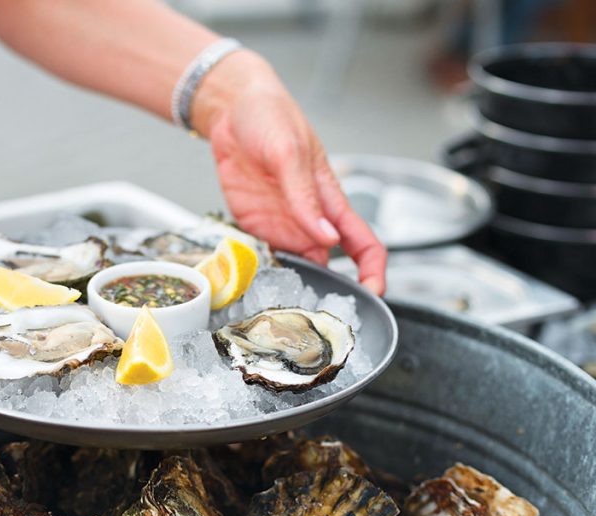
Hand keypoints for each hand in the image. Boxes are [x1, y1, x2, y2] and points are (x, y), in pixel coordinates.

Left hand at [194, 52, 386, 294]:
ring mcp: (282, 226)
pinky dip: (263, 273)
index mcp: (329, 200)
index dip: (373, 271)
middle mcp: (309, 220)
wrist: (230, 111)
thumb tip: (328, 238)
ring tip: (286, 305)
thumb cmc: (270, 118)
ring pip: (296, 269)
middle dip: (330, 292)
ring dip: (294, 287)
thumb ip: (305, 198)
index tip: (374, 292)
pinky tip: (257, 283)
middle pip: (331, 266)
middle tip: (319, 317)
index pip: (364, 243)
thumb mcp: (290, 153)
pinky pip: (264, 258)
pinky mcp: (254, 227)